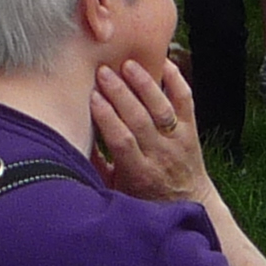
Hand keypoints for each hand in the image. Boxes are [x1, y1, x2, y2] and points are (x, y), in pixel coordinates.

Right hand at [93, 56, 209, 204]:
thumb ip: (96, 166)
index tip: (91, 96)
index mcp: (139, 173)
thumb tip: (73, 139)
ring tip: (128, 64)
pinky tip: (163, 62)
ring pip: (162, 108)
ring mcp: (178, 141)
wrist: (190, 202)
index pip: (122, 141)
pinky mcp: (192, 130)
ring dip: (144, 84)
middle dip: (120, 93)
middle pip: (140, 119)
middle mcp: (161, 155)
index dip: (107, 117)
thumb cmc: (146, 197)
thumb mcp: (116, 189)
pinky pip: (186, 101)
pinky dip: (176, 80)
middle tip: (104, 72)